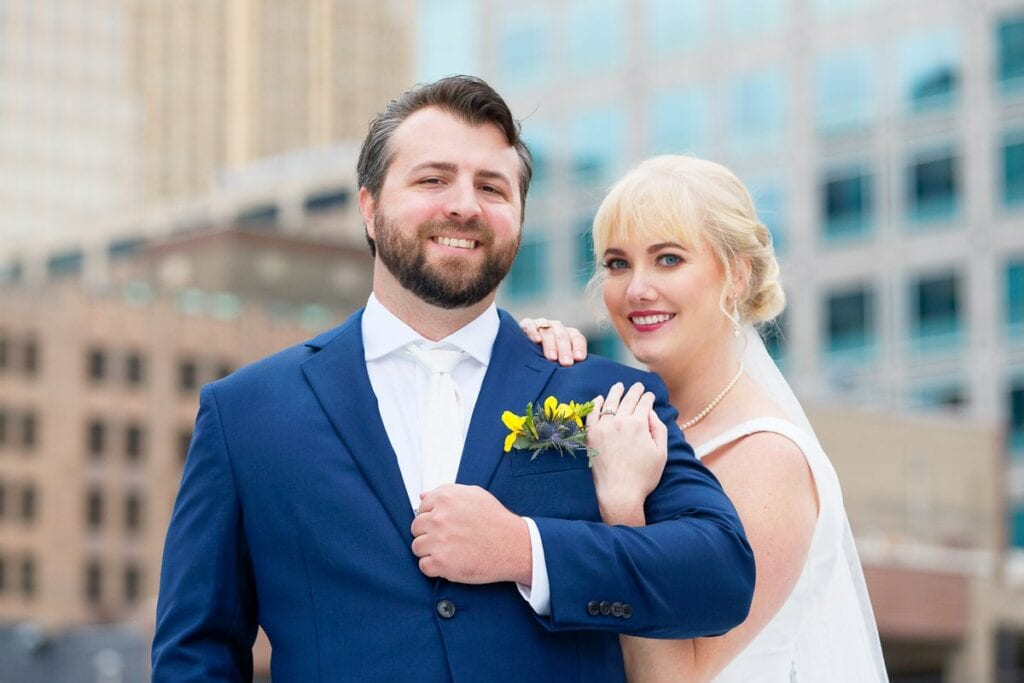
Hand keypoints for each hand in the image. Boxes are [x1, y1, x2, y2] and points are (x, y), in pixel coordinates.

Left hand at [411, 484, 531, 584]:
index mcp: (445, 498)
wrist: (513, 545)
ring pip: (417, 547)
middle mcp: (439, 518)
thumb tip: (423, 496)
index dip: (432, 518)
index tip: (445, 525)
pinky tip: (450, 562)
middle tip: (447, 539)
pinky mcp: (442, 563)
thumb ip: (446, 492)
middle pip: (416, 528)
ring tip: (450, 551)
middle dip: (429, 534)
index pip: (421, 509)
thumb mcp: (474, 495)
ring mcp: (439, 541)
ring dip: (430, 551)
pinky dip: (434, 567)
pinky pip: (424, 566)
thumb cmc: (496, 521)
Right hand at [519, 317, 587, 365]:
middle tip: (566, 363)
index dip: (579, 347)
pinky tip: (536, 340)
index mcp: (568, 335)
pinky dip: (533, 332)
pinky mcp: (526, 324)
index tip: (579, 358)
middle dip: (565, 350)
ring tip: (552, 358)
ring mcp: (541, 325)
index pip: (577, 338)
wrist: (523, 350)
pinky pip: (530, 326)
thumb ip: (567, 365)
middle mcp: (556, 328)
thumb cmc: (545, 360)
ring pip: (548, 332)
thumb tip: (577, 377)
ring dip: (550, 345)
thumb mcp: (558, 361)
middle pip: (563, 336)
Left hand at [586, 382, 667, 525]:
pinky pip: (592, 415)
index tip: (650, 395)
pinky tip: (599, 399)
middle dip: (635, 391)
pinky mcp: (591, 436)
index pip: (644, 404)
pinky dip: (595, 405)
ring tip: (619, 386)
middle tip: (638, 386)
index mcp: (639, 424)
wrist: (619, 492)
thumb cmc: (644, 476)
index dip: (648, 398)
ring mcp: (603, 427)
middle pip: (628, 400)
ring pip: (609, 403)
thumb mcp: (661, 453)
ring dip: (615, 392)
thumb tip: (651, 413)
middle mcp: (620, 421)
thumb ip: (658, 429)